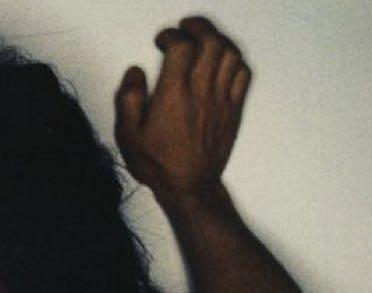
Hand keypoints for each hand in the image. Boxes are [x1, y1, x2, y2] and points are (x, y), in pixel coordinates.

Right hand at [114, 15, 249, 205]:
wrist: (189, 187)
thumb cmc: (158, 164)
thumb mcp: (128, 136)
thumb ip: (128, 99)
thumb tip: (135, 72)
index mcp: (173, 96)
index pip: (181, 47)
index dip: (171, 36)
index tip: (162, 41)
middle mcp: (200, 92)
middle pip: (211, 41)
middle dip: (198, 26)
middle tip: (186, 28)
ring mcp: (221, 100)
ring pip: (230, 53)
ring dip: (218, 39)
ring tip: (205, 39)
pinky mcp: (233, 109)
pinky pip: (243, 73)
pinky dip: (235, 59)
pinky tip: (223, 61)